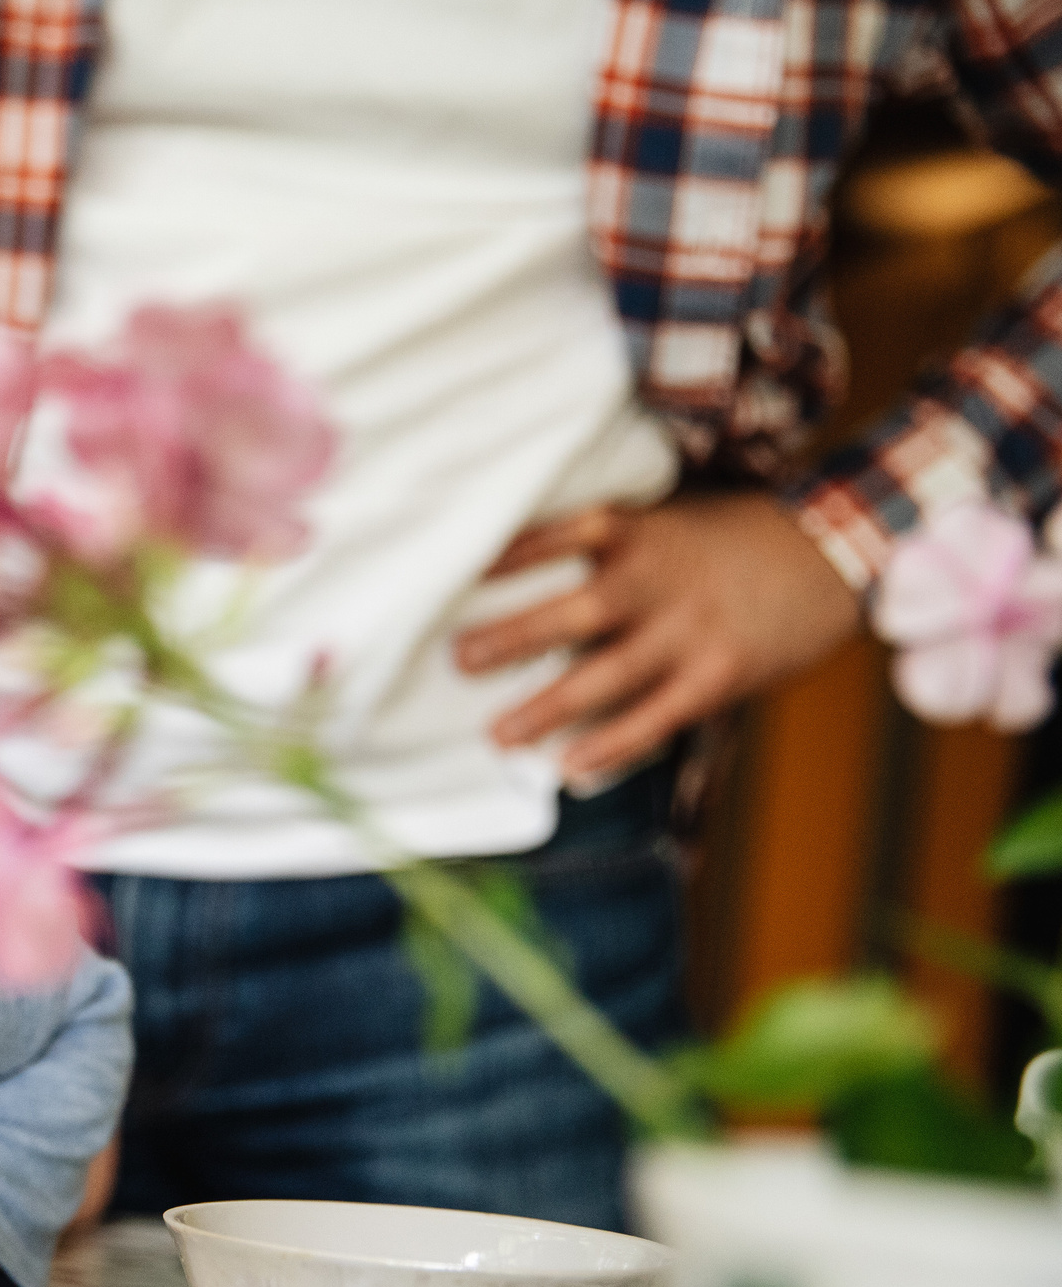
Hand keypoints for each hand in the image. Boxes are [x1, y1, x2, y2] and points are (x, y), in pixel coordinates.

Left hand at [455, 493, 861, 782]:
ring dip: (546, 708)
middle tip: (458, 659)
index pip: (558, 536)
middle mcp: (659, 581)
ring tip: (498, 734)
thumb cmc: (729, 538)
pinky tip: (568, 766)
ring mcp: (689, 632)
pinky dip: (610, 744)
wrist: (833, 554)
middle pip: (574, 611)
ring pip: (606, 675)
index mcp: (638, 533)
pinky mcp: (717, 676)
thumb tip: (516, 564)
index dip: (505, 555)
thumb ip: (606, 543)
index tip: (452, 571)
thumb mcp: (667, 519)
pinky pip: (654, 718)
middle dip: (512, 636)